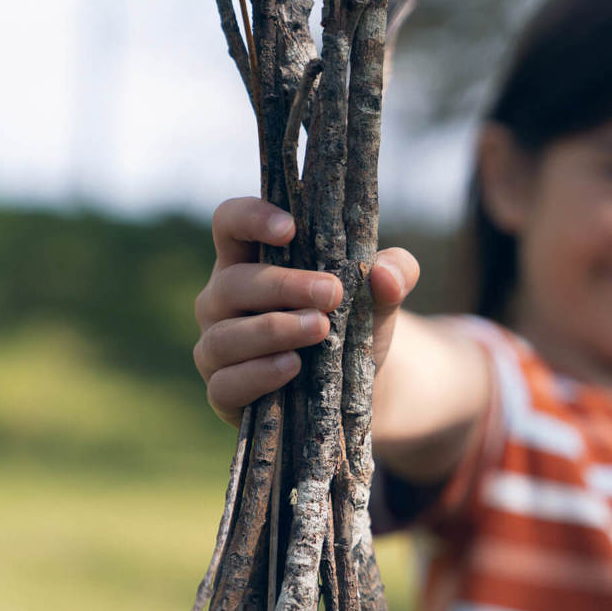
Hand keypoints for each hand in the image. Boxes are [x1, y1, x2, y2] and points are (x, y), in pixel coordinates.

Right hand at [192, 196, 419, 427]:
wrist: (355, 385)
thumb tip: (386, 276)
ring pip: (226, 336)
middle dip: (284, 286)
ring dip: (273, 330)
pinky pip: (225, 385)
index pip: (230, 223)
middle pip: (233, 282)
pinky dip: (258, 375)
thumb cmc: (353, 323)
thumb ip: (394, 273)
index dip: (251, 218)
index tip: (290, 229)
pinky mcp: (223, 392)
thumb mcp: (379, 295)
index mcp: (250, 259)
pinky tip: (292, 366)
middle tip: (332, 293)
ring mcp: (217, 347)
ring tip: (319, 329)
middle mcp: (223, 300)